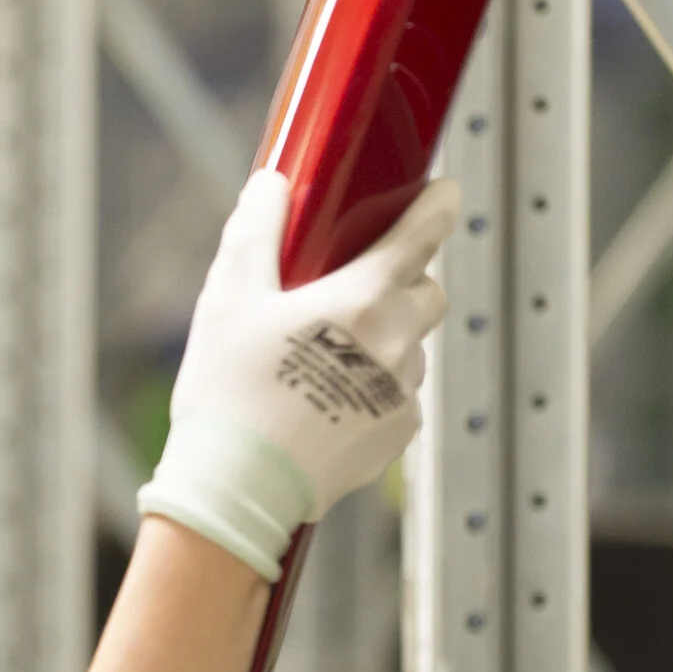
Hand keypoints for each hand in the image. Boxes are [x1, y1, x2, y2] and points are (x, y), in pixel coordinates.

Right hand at [136, 171, 458, 579]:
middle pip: (430, 292)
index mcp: (363, 298)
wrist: (236, 488)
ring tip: (326, 360)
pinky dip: (375, 390)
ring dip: (386, 340)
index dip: (437, 206)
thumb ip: (255, 232)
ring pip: (412, 348)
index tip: (444, 194)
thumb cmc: (228, 391)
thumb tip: (271, 183)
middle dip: (407, 281)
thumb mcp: (228, 299)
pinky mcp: (395, 437)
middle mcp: (397, 343)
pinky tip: (327, 404)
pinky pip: (399, 397)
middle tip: (357, 290)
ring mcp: (401, 394)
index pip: (423, 235)